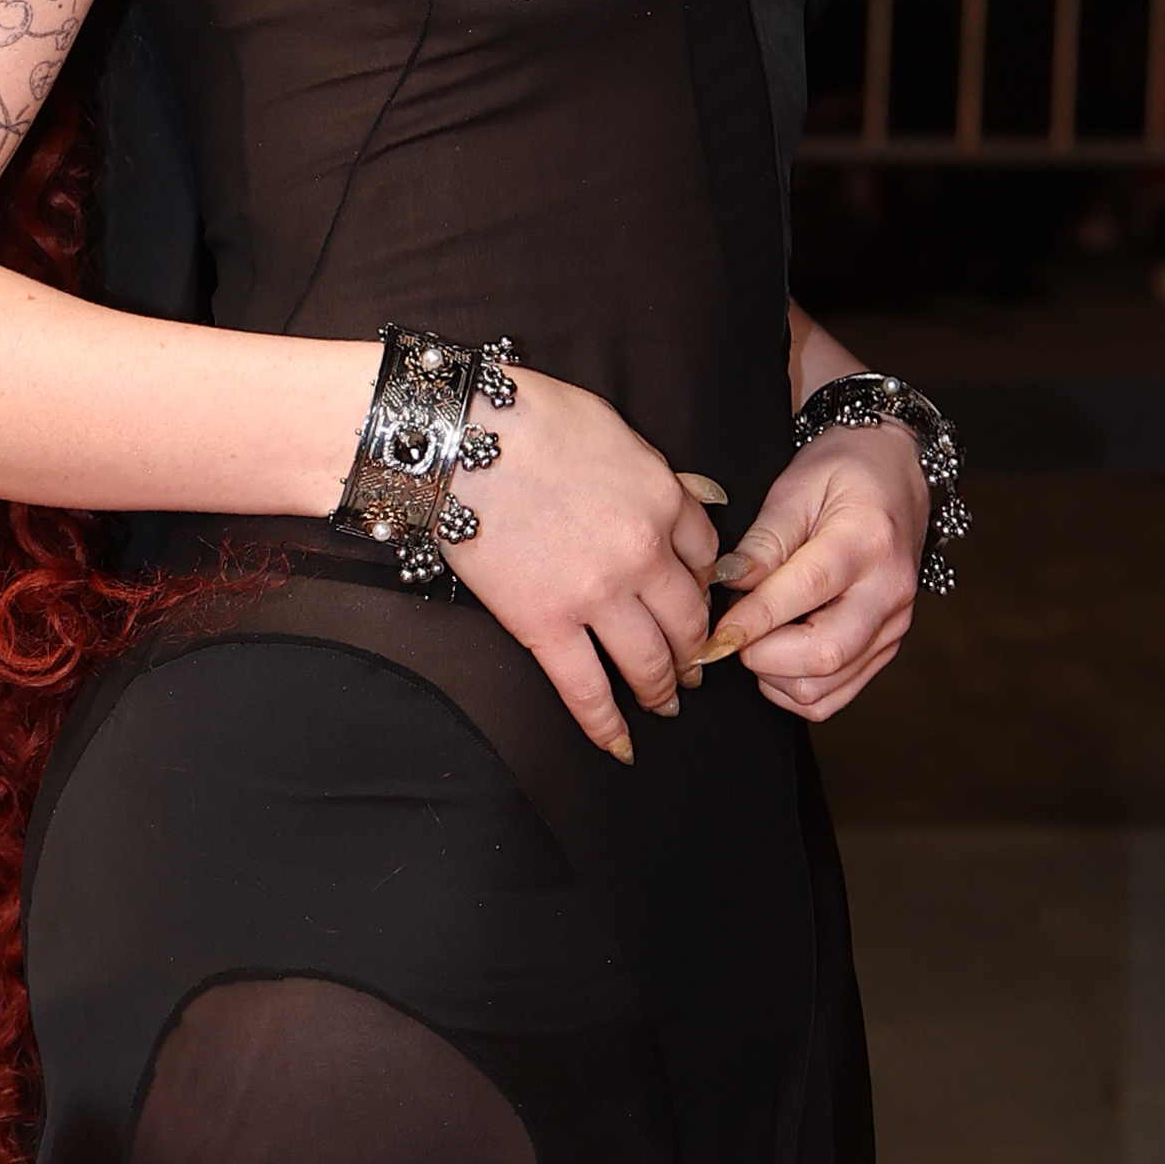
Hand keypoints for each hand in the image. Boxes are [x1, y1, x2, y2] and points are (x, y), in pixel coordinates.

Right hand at [437, 362, 722, 759]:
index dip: (705, 585)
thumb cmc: (526, 417)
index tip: (699, 601)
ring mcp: (597, 594)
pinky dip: (607, 724)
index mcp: (662, 499)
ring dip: (664, 689)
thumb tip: (687, 497)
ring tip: (668, 705)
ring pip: (650, 660)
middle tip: (696, 668)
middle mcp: (643, 553)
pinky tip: (620, 746)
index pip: (706, 555)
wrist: (458, 438)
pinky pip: (586, 687)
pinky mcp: (545, 625)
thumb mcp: (611, 426)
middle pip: (689, 618)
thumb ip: (652, 470)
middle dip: (697, 649)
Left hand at [693, 425, 927, 720]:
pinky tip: (777, 658)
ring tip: (755, 639)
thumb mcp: (796, 489)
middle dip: (761, 657)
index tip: (713, 634)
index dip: (751, 620)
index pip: (804, 592)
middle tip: (732, 634)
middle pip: (823, 656)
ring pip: (825, 688)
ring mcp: (892, 626)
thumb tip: (724, 585)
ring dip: (773, 677)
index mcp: (866, 541)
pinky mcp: (886, 649)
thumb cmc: (845, 473)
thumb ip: (761, 543)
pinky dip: (794, 689)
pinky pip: (834, 695)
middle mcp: (889, 591)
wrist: (898, 475)